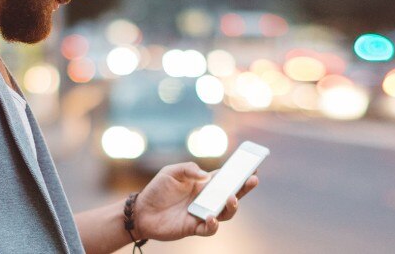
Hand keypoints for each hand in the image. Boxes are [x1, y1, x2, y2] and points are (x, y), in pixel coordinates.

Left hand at [132, 162, 258, 240]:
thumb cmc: (157, 190)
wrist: (141, 211)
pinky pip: (209, 229)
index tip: (253, 166)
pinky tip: (210, 217)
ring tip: (231, 198)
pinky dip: (213, 224)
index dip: (240, 173)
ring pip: (225, 213)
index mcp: (204, 184)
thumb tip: (206, 176)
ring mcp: (202, 214)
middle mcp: (207, 199)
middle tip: (252, 180)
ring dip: (232, 207)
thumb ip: (189, 169)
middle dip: (244, 188)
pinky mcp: (194, 228)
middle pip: (232, 195)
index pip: (226, 178)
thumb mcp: (171, 171)